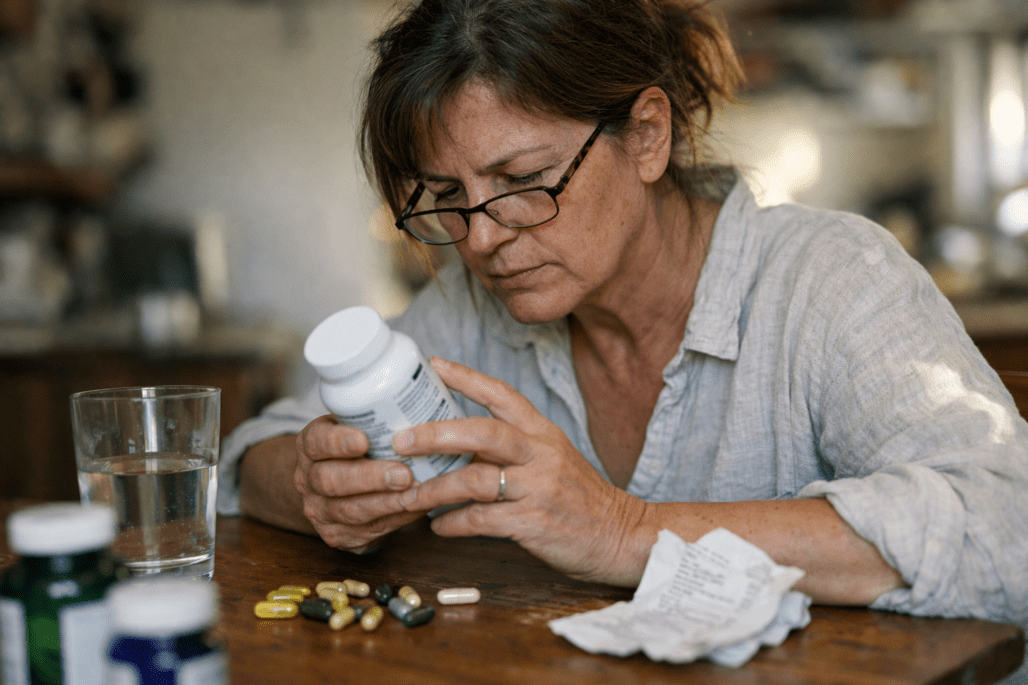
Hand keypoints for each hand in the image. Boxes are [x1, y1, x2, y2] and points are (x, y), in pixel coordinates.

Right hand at [293, 415, 423, 552]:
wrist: (331, 485)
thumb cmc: (357, 445)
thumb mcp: (354, 424)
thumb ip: (377, 413)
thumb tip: (431, 384)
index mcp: (310, 445)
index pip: (317, 442)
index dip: (339, 442)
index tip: (364, 440)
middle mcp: (308, 479)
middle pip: (332, 481)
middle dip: (370, 478)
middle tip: (403, 473)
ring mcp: (320, 511)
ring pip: (350, 511)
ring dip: (387, 503)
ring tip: (416, 493)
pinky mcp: (337, 536)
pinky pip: (367, 531)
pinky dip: (396, 520)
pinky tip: (418, 508)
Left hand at [393, 357, 649, 584]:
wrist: (620, 536)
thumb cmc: (578, 498)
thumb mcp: (551, 459)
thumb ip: (510, 449)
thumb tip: (454, 444)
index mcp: (543, 432)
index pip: (502, 394)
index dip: (466, 377)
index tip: (433, 364)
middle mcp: (541, 454)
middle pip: (484, 432)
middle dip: (437, 433)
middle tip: (401, 439)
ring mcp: (539, 488)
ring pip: (476, 479)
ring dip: (435, 488)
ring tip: (409, 495)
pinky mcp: (534, 523)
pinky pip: (482, 520)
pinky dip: (453, 523)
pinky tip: (438, 526)